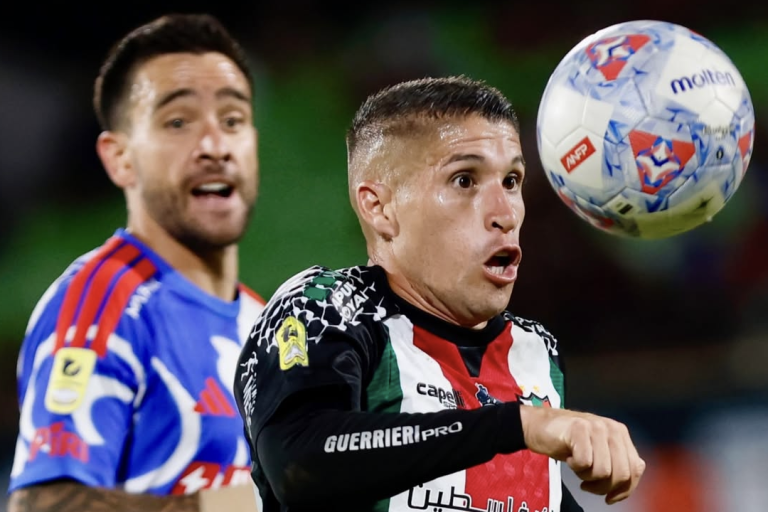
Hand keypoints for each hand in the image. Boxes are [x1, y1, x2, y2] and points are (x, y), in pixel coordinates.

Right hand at [519, 405, 644, 503]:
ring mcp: (596, 427)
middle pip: (621, 474)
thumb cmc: (568, 442)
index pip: (635, 470)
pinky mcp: (578, 429)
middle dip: (603, 487)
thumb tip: (637, 470)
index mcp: (620, 433)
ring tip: (578, 468)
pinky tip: (570, 458)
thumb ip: (618, 458)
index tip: (609, 497)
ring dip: (587, 477)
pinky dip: (575, 467)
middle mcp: (612, 428)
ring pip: (603, 471)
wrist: (538, 425)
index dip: (624, 490)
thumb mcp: (598, 450)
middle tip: (587, 485)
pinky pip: (584, 462)